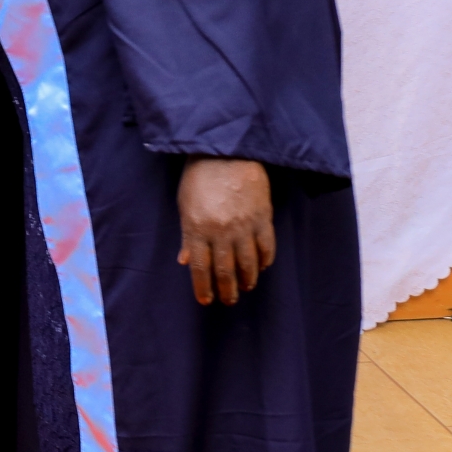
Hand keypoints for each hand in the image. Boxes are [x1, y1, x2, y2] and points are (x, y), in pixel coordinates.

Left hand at [176, 157, 274, 304]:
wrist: (227, 150)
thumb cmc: (200, 176)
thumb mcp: (184, 205)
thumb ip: (187, 235)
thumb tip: (186, 261)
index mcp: (197, 228)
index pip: (200, 268)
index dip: (203, 288)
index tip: (207, 301)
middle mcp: (220, 231)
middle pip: (225, 270)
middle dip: (227, 290)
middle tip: (229, 301)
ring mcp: (244, 225)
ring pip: (248, 263)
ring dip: (247, 280)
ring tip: (246, 288)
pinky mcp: (263, 217)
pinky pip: (266, 246)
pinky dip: (265, 260)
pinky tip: (262, 267)